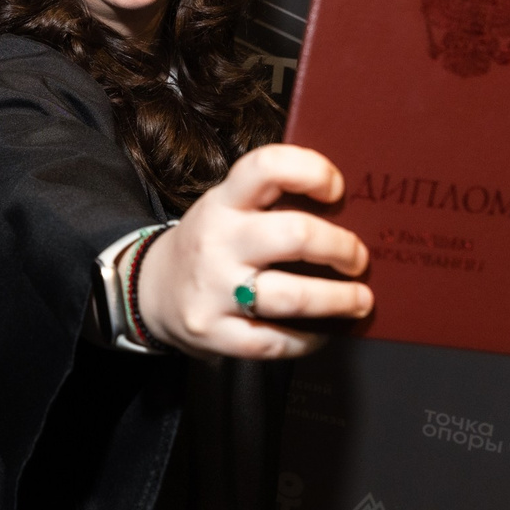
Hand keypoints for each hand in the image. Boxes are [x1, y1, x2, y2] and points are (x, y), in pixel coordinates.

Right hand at [135, 144, 371, 358]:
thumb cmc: (211, 245)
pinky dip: (309, 339)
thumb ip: (274, 203)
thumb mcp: (229, 210)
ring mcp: (213, 290)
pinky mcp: (214, 331)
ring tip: (359, 300)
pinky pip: (274, 341)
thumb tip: (353, 212)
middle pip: (295, 236)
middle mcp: (217, 242)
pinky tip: (323, 332)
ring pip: (292, 296)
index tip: (337, 190)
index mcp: (223, 202)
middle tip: (358, 259)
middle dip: (341, 248)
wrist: (150, 290)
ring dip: (338, 299)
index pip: (267, 167)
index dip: (312, 171)